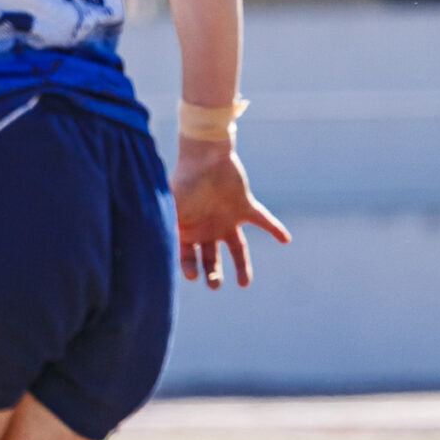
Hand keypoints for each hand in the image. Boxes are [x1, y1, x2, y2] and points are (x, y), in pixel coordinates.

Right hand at [172, 140, 289, 289]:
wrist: (203, 154)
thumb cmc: (183, 180)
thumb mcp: (170, 209)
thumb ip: (166, 231)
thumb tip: (154, 252)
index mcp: (187, 229)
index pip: (187, 256)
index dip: (189, 267)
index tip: (192, 275)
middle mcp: (207, 227)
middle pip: (211, 257)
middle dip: (213, 273)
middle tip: (215, 285)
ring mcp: (226, 218)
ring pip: (237, 248)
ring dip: (242, 266)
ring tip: (244, 284)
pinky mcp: (244, 206)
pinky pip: (262, 220)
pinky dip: (275, 228)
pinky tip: (285, 240)